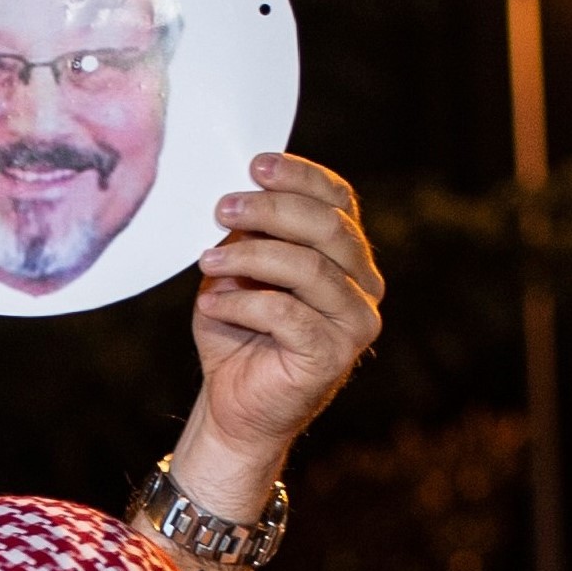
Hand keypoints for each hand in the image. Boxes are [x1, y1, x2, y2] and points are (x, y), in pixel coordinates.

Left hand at [166, 153, 384, 523]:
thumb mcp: (238, 270)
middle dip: (273, 210)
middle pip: (329, 228)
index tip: (255, 165)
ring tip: (208, 258)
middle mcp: (363, 285)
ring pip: (310, 268)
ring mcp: (356, 323)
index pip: (339, 201)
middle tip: (224, 208)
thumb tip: (238, 197)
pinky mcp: (333, 356)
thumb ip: (248, 234)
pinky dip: (243, 303)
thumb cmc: (237, 333)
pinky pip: (288, 314)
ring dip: (251, 255)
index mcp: (348, 255)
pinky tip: (211, 302)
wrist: (233, 405)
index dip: (301, 176)